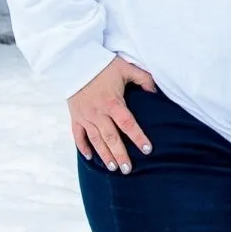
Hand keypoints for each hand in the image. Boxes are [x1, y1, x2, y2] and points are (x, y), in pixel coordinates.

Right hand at [69, 57, 157, 173]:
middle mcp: (98, 113)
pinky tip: (90, 158)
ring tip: (113, 168)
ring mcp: (85, 116)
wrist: (75, 62)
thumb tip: (155, 92)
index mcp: (113, 102)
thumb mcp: (127, 68)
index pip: (128, 124)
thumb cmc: (104, 65)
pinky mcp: (75, 116)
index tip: (147, 149)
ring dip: (104, 155)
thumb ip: (144, 79)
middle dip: (120, 155)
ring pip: (96, 140)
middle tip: (128, 169)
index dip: (138, 137)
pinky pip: (78, 135)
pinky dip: (83, 147)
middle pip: (111, 138)